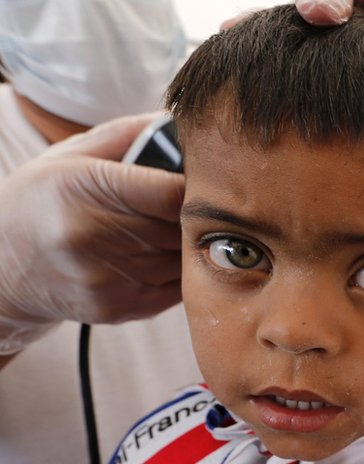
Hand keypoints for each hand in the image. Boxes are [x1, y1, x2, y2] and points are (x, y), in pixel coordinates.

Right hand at [0, 114, 184, 353]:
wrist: (0, 268)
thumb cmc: (42, 201)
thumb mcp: (70, 155)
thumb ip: (128, 135)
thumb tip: (182, 122)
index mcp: (83, 188)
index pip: (170, 193)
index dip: (198, 188)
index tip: (207, 182)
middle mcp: (92, 236)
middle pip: (182, 229)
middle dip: (201, 217)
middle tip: (210, 207)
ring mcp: (106, 278)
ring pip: (184, 261)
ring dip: (194, 246)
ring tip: (186, 230)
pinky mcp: (118, 308)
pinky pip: (177, 289)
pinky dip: (183, 272)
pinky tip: (168, 256)